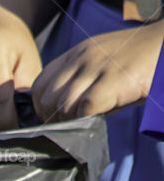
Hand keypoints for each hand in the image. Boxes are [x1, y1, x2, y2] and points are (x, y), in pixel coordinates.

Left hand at [32, 21, 163, 121]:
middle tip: (68, 128)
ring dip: (71, 121)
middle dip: (54, 119)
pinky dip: (86, 120)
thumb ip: (83, 87)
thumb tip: (66, 118)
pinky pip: (86, 107)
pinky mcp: (114, 80)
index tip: (53, 120)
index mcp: (76, 53)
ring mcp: (98, 67)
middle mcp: (83, 58)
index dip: (42, 108)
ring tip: (84, 125)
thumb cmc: (140, 62)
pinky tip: (97, 120)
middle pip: (48, 98)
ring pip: (64, 104)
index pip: (40, 85)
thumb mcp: (104, 68)